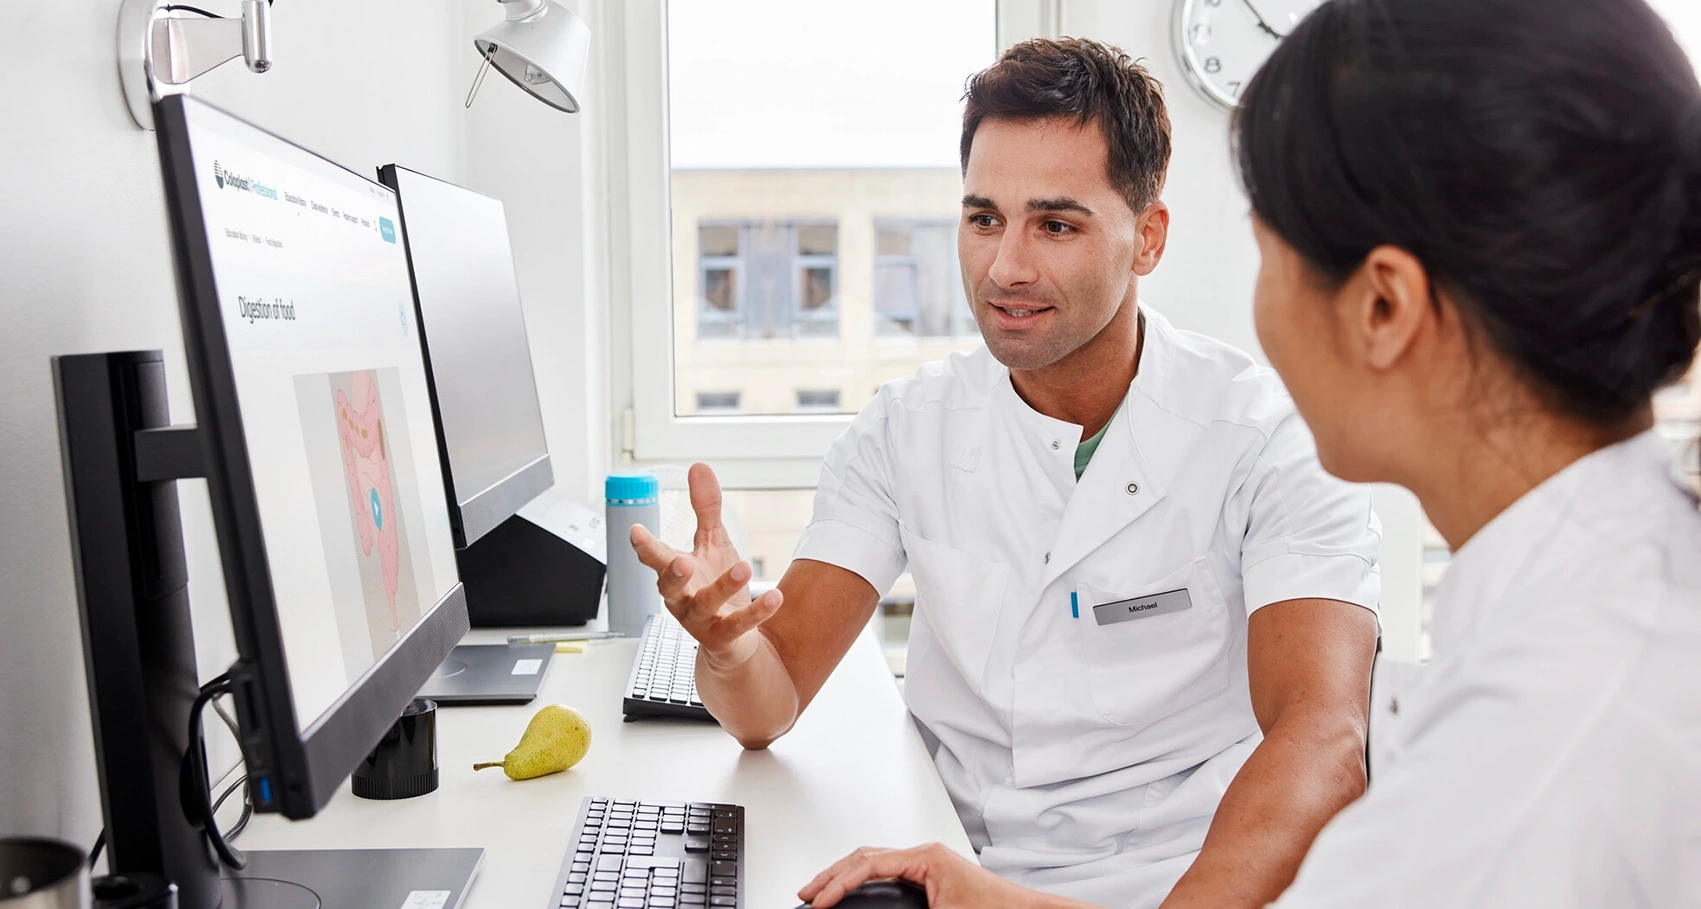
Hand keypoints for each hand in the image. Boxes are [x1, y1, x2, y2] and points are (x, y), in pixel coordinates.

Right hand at [629, 463, 782, 669]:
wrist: (732, 639)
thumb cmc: (715, 585)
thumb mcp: (712, 543)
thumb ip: (705, 508)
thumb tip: (698, 467)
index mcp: (675, 573)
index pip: (655, 558)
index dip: (644, 546)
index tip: (635, 531)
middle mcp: (682, 598)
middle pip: (669, 586)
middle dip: (672, 574)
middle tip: (681, 561)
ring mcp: (701, 620)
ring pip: (706, 604)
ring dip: (723, 587)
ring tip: (743, 568)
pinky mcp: (724, 637)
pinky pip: (739, 625)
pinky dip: (757, 613)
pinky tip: (774, 597)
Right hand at [799, 844, 1040, 908]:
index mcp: (926, 857)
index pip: (869, 864)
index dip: (838, 882)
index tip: (818, 900)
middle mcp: (923, 855)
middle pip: (864, 857)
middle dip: (831, 875)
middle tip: (807, 893)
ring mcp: (925, 863)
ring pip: (872, 862)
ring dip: (844, 875)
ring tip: (819, 890)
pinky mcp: (928, 875)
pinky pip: (885, 871)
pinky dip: (861, 880)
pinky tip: (850, 890)